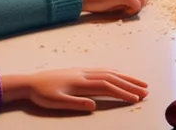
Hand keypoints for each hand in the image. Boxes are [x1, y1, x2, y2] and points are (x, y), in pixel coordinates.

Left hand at [21, 68, 148, 111]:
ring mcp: (83, 71)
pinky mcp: (80, 71)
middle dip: (130, 84)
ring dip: (126, 77)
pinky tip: (120, 74)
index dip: (122, 92)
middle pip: (112, 77)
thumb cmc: (42, 94)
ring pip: (109, 72)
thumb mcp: (56, 103)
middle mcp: (84, 74)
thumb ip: (75, 104)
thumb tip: (94, 106)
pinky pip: (102, 69)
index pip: (107, 87)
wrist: (30, 82)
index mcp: (80, 82)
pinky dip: (115, 72)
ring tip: (139, 82)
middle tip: (146, 91)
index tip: (136, 99)